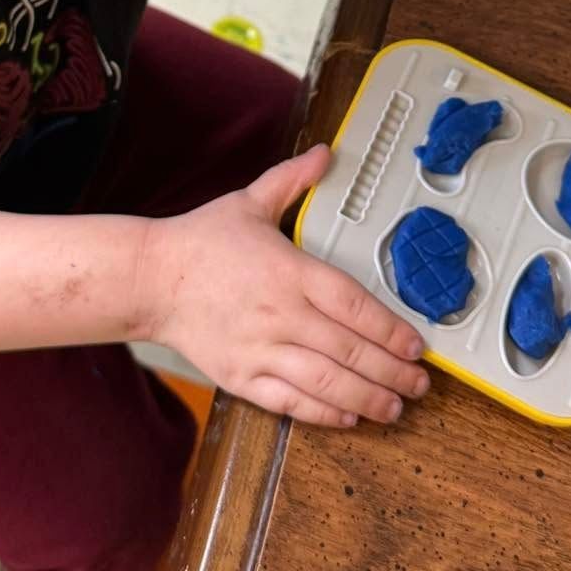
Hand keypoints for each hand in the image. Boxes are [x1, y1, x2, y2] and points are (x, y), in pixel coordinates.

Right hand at [136, 145, 429, 426]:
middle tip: (420, 382)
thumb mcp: (249, 202)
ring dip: (368, 398)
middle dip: (392, 371)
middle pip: (349, 349)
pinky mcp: (240, 376)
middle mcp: (280, 314)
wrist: (149, 279)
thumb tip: (326, 153)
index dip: (391, 329)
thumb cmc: (200, 242)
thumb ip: (292, 180)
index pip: (354, 305)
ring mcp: (260, 349)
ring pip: (326, 382)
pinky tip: (348, 417)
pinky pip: (289, 402)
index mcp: (289, 271)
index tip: (417, 344)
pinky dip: (323, 413)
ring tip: (395, 407)